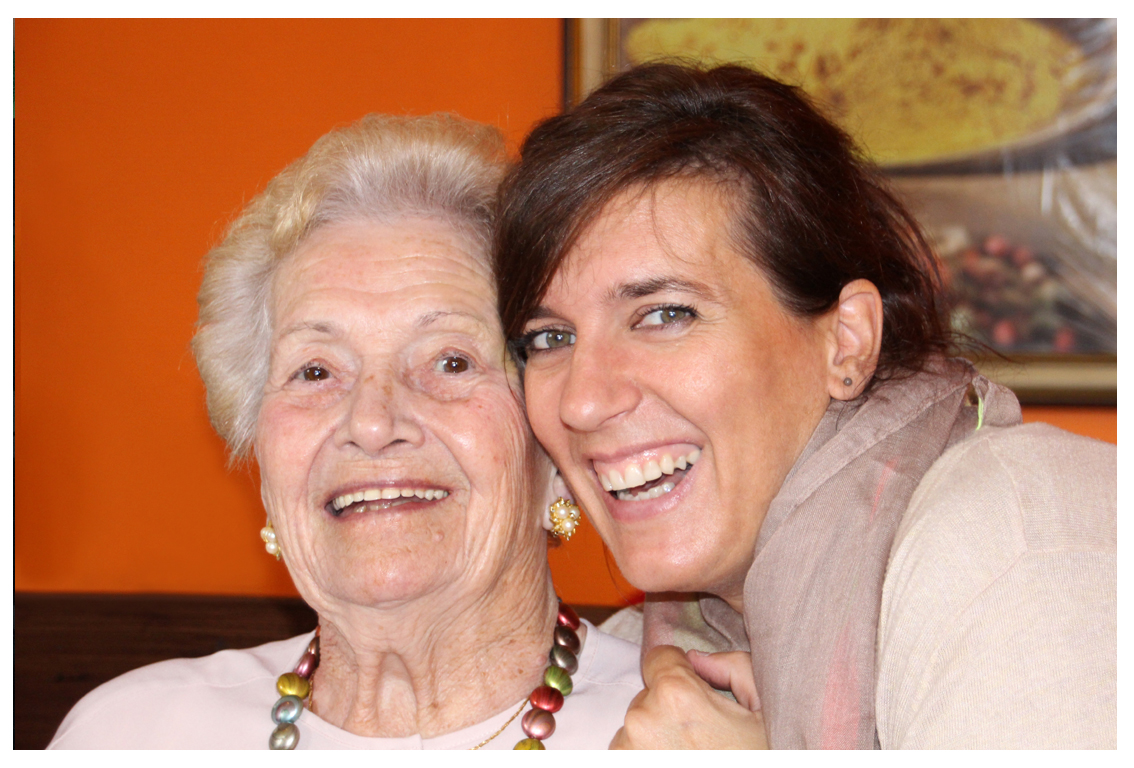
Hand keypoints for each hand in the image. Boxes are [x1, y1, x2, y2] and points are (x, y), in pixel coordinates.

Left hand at [610, 646, 766, 748]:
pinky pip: (628, 753)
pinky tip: (677, 763)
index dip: (681, 670)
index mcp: (676, 693)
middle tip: (702, 737)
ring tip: (689, 757)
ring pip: (637, 728)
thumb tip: (699, 659)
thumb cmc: (759, 757)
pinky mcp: (622, 767)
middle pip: (649, 696)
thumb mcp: (764, 711)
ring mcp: (627, 751)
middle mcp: (642, 719)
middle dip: (671, 709)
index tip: (695, 690)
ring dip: (656, 738)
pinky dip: (647, 757)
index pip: (659, 657)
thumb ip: (734, 668)